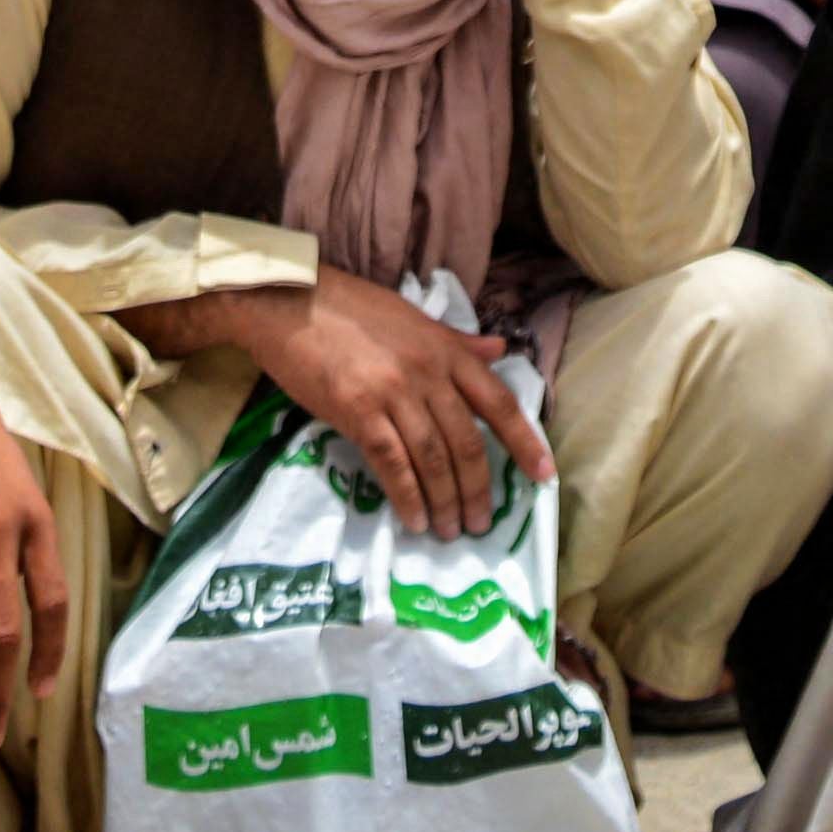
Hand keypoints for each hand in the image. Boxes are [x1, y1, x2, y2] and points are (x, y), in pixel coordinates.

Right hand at [199, 271, 548, 542]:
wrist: (289, 301)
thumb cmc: (349, 308)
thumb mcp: (412, 318)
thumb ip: (457, 342)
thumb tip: (501, 352)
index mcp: (445, 348)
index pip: (498, 402)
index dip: (525, 442)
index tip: (543, 477)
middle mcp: (427, 371)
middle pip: (466, 442)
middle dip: (478, 489)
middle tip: (480, 524)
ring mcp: (393, 391)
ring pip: (433, 459)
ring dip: (446, 501)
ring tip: (450, 530)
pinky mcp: (357, 410)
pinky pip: (392, 463)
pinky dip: (407, 497)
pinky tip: (414, 520)